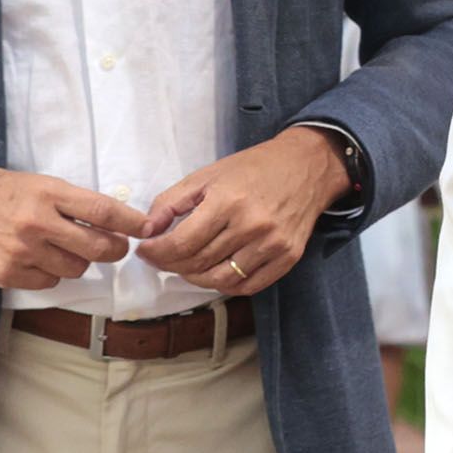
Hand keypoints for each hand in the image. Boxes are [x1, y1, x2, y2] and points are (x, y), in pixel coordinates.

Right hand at [0, 170, 149, 290]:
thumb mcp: (35, 183)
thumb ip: (69, 201)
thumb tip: (111, 219)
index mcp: (46, 192)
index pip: (101, 210)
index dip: (130, 221)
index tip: (145, 226)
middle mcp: (36, 222)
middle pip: (96, 246)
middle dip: (114, 249)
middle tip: (115, 246)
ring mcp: (22, 251)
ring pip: (76, 268)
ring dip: (78, 261)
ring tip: (62, 247)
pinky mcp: (9, 274)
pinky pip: (50, 282)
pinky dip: (52, 273)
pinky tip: (38, 259)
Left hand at [136, 128, 350, 296]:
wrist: (306, 167)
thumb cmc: (254, 168)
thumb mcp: (207, 174)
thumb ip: (172, 201)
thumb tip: (148, 230)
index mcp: (229, 201)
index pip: (182, 243)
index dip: (157, 253)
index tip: (146, 251)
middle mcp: (253, 226)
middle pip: (199, 263)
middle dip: (171, 265)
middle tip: (161, 259)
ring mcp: (273, 245)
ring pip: (221, 280)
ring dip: (195, 278)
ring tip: (185, 266)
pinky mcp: (288, 257)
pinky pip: (247, 286)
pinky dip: (225, 285)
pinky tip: (214, 272)